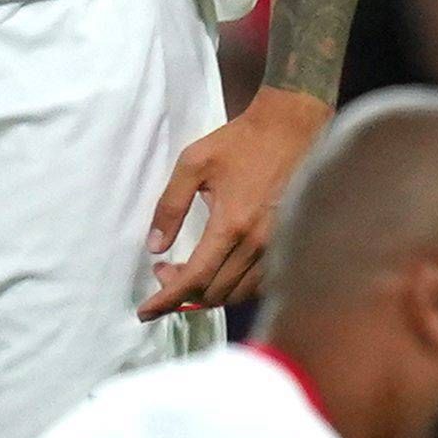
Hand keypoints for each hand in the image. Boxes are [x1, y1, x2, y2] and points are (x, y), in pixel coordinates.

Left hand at [142, 88, 328, 319]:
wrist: (292, 126)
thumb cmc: (241, 142)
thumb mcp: (193, 164)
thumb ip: (170, 206)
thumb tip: (156, 246)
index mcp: (231, 224)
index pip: (194, 279)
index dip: (166, 300)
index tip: (145, 311)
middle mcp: (257, 243)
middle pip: (215, 293)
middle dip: (182, 293)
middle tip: (165, 271)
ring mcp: (278, 245)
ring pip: (238, 293)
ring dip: (209, 292)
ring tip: (190, 272)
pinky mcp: (289, 241)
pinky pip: (260, 283)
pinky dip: (235, 286)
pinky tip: (222, 270)